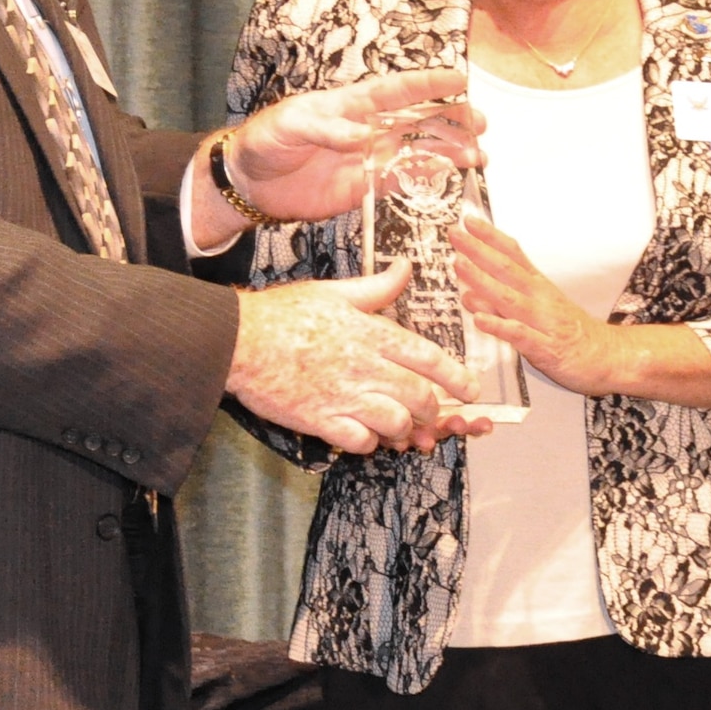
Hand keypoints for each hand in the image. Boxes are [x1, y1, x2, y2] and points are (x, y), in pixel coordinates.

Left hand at [190, 67, 481, 245]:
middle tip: (481, 122)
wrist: (250, 181)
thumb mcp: (288, 126)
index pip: (395, 90)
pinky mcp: (364, 187)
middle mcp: (367, 128)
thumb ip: (325, 128)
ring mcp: (369, 158)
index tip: (458, 79)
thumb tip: (362, 136)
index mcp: (350, 104)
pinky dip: (427, 178)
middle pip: (417, 120)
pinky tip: (452, 175)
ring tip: (479, 155)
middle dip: (450, 119)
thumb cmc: (266, 141)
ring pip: (417, 151)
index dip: (427, 83)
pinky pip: (401, 181)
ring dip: (448, 151)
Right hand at [226, 260, 484, 453]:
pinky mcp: (322, 420)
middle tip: (432, 412)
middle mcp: (365, 367)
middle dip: (432, 409)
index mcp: (372, 333)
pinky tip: (366, 433)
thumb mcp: (335, 291)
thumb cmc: (285, 312)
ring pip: (395, 422)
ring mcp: (344, 396)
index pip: (428, 358)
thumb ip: (377, 287)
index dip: (456, 376)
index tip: (470, 389)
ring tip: (401, 425)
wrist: (240, 341)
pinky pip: (360, 441)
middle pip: (418, 396)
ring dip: (403, 428)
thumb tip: (406, 268)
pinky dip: (369, 441)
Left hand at [451, 213, 612, 393]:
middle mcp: (539, 298)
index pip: (513, 253)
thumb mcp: (542, 303)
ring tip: (460, 266)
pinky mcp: (545, 348)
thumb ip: (508, 292)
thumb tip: (472, 281)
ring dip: (483, 281)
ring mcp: (543, 321)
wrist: (608, 356)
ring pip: (509, 298)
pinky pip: (520, 335)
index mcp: (538, 285)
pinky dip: (500, 326)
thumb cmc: (571, 331)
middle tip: (455, 234)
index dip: (490, 236)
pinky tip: (480, 320)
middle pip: (507, 269)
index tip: (469, 221)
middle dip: (479, 250)